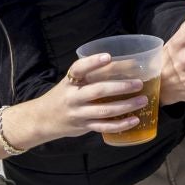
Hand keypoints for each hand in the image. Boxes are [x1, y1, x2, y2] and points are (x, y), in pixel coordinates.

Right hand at [20, 52, 148, 140]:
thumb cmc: (63, 95)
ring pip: (104, 111)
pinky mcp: (84, 127)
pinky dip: (121, 124)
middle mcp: (73, 97)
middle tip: (139, 83)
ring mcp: (78, 114)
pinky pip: (104, 127)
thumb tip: (126, 65)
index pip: (78, 69)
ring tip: (142, 100)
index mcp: (69, 82)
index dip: (92, 62)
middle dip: (120, 87)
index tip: (108, 57)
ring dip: (126, 106)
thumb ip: (90, 75)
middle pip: (97, 91)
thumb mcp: (70, 82)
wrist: (42, 119)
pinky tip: (135, 119)